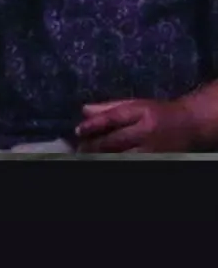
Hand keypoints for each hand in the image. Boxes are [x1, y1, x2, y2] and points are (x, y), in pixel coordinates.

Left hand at [76, 98, 196, 152]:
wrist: (189, 125)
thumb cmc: (157, 112)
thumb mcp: (136, 103)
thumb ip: (110, 107)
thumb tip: (84, 110)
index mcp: (142, 111)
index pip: (113, 118)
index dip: (94, 125)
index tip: (78, 130)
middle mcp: (147, 131)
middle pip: (115, 141)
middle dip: (94, 145)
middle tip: (80, 148)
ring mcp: (153, 149)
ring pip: (122, 157)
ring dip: (103, 157)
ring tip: (89, 157)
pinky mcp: (156, 162)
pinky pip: (131, 164)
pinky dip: (116, 163)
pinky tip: (106, 162)